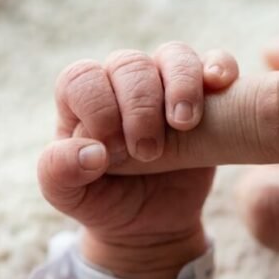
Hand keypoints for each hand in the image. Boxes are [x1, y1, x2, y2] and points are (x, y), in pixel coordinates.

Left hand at [38, 42, 237, 278]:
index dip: (98, 108)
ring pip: (173, 56)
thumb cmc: (103, 200)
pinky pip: (215, 62)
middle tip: (147, 152)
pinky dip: (219, 66)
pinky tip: (220, 86)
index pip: (83, 78)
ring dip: (181, 85)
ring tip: (183, 124)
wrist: (149, 223)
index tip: (111, 151)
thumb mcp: (68, 195)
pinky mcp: (206, 96)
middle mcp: (121, 82)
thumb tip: (91, 152)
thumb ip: (59, 171)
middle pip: (130, 64)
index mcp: (81, 98)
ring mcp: (165, 84)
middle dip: (139, 106)